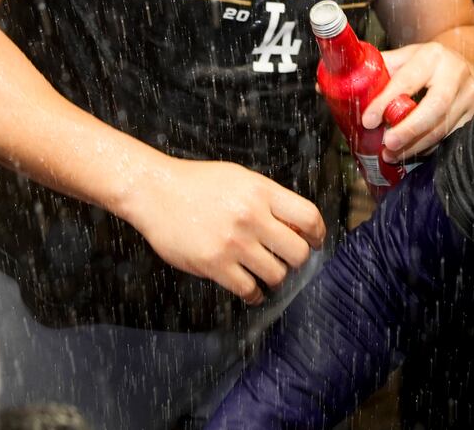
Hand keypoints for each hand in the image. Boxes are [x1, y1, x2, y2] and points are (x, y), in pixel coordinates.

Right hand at [121, 158, 324, 304]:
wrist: (156, 191)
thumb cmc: (199, 184)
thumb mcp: (241, 179)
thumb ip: (269, 200)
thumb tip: (297, 227)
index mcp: (262, 192)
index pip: (308, 217)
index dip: (318, 234)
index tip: (315, 241)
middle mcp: (251, 217)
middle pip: (298, 251)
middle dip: (298, 259)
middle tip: (289, 260)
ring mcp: (233, 242)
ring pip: (276, 274)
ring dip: (276, 277)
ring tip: (268, 273)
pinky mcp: (214, 264)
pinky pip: (249, 289)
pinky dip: (255, 294)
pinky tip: (253, 289)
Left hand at [365, 41, 473, 161]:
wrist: (460, 63)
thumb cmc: (424, 64)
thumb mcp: (404, 57)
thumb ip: (377, 69)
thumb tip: (336, 83)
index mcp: (432, 56)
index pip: (408, 80)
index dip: (386, 101)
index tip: (368, 120)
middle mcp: (455, 73)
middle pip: (435, 106)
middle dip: (409, 129)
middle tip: (387, 144)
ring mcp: (469, 95)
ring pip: (443, 127)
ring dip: (415, 145)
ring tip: (392, 154)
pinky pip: (451, 137)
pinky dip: (429, 147)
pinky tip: (413, 151)